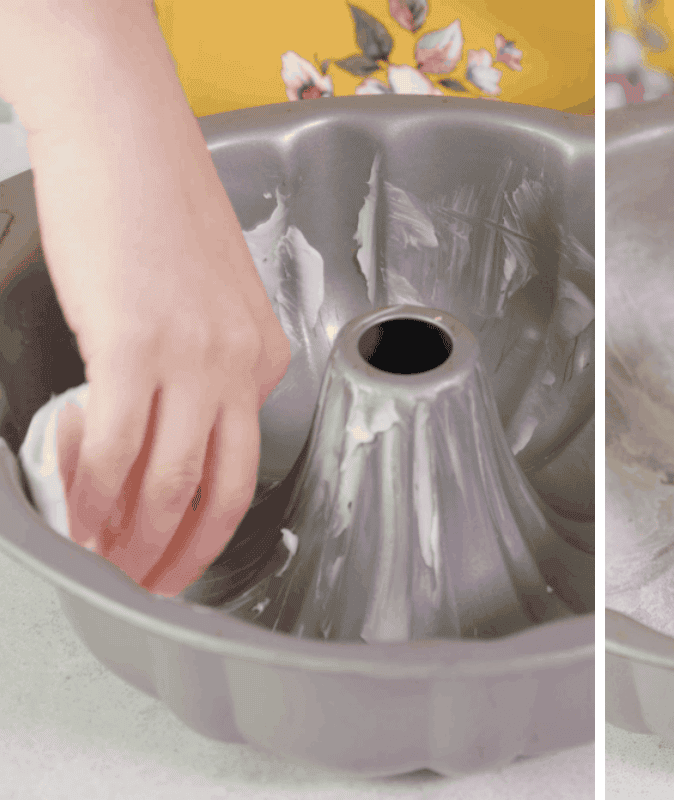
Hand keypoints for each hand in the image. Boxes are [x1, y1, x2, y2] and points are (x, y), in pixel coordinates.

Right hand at [20, 46, 290, 597]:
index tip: (177, 551)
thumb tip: (160, 426)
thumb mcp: (206, 297)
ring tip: (103, 565)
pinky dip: (88, 492)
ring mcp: (192, 355)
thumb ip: (202, 361)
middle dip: (178, 551)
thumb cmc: (157, 207)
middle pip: (219, 489)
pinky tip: (72, 518)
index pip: (244, 463)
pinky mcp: (133, 343)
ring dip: (130, 535)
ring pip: (165, 479)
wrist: (125, 135)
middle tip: (145, 585)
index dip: (206, 523)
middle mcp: (241, 362)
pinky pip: (111, 445)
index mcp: (264, 355)